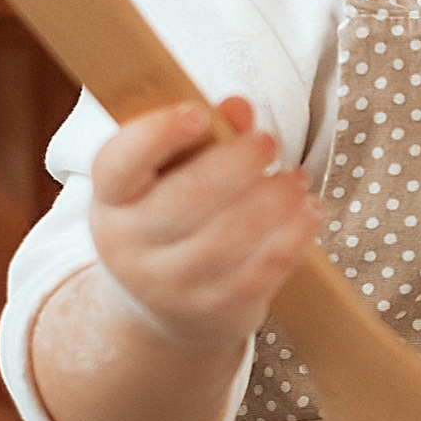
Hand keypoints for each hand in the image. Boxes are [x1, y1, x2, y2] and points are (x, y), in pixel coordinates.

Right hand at [87, 95, 319, 355]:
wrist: (162, 307)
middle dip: (235, 165)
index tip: (197, 114)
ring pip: (226, 240)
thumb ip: (203, 136)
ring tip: (296, 180)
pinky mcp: (214, 310)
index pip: (117, 165)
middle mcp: (129, 246)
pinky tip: (309, 212)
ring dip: (272, 201)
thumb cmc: (170, 217)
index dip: (155, 135)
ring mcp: (169, 285)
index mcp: (111, 199)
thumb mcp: (169, 175)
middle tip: (268, 142)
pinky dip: (291, 238)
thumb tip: (238, 109)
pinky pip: (259, 272)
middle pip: (183, 201)